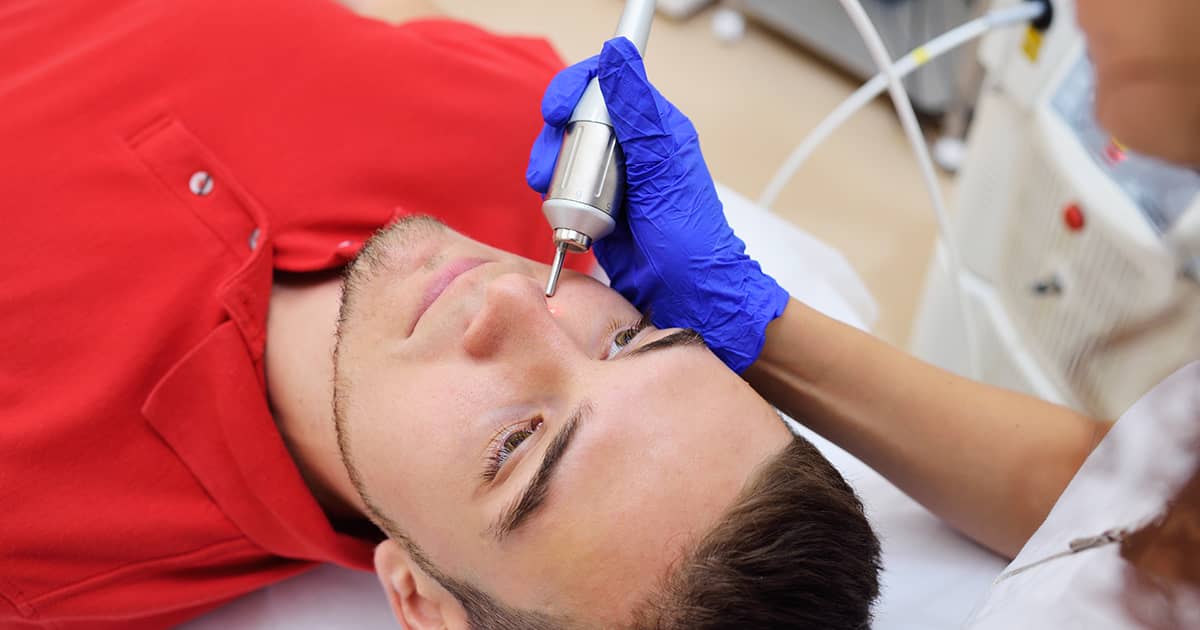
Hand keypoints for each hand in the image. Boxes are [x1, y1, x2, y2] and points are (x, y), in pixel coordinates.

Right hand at [527, 37, 788, 371]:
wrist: (688, 296)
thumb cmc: (689, 238)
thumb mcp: (661, 167)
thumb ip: (636, 110)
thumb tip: (616, 54)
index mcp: (653, 128)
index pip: (605, 85)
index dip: (574, 89)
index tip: (555, 112)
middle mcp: (634, 148)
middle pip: (576, 118)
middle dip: (554, 138)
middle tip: (546, 168)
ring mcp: (614, 179)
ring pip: (566, 152)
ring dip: (551, 170)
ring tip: (550, 195)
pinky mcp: (599, 208)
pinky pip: (566, 187)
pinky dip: (556, 197)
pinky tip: (561, 215)